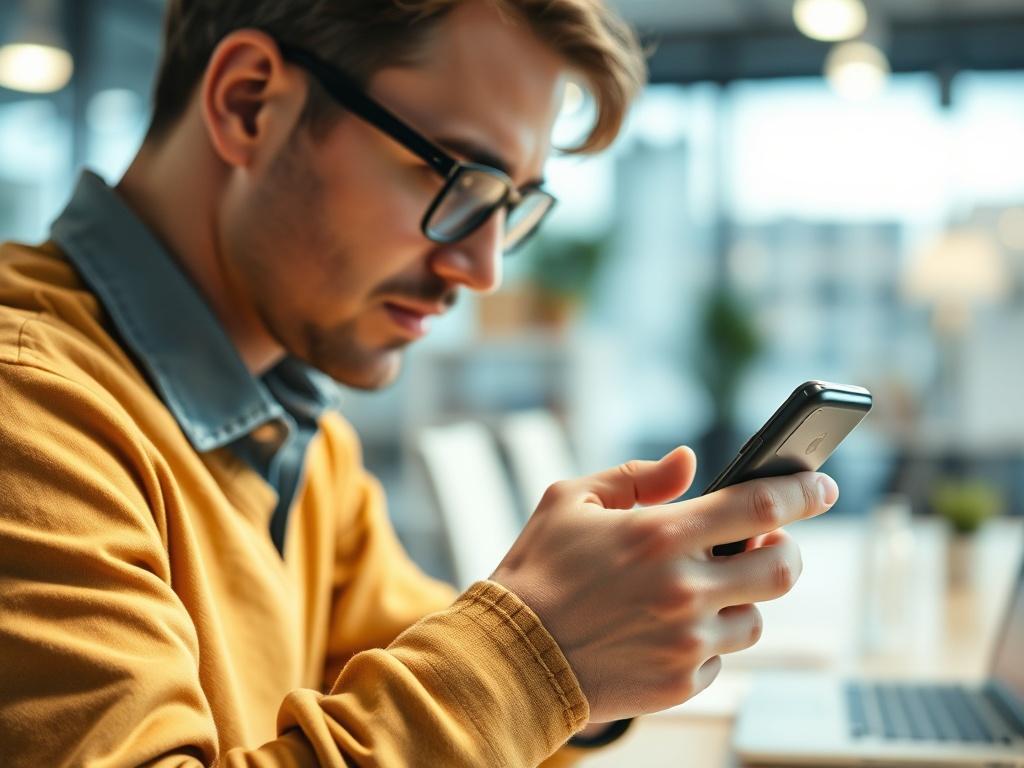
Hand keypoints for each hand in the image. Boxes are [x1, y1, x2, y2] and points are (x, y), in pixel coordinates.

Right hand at [490, 447, 837, 723]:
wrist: (510, 656)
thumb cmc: (538, 570)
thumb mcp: (571, 499)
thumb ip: (638, 475)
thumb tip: (690, 461)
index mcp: (662, 534)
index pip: (762, 504)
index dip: (803, 490)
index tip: (822, 486)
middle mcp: (685, 588)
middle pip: (782, 569)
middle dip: (784, 552)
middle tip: (764, 545)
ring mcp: (688, 641)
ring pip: (755, 618)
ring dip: (739, 600)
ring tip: (698, 592)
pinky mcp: (682, 683)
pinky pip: (722, 658)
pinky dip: (707, 641)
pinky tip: (667, 630)